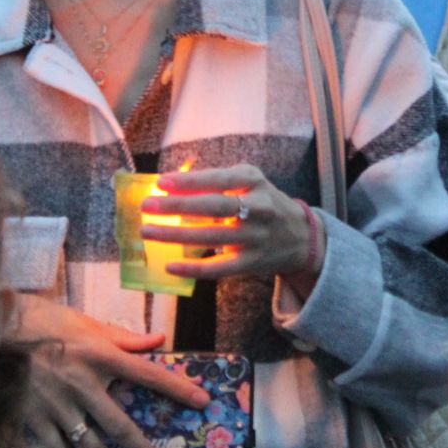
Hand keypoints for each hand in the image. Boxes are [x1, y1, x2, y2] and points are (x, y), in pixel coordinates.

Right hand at [13, 294, 210, 447]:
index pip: (146, 374)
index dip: (176, 389)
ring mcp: (55, 405)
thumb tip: (159, 340)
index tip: (201, 402)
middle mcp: (80, 383)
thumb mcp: (85, 323)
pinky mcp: (32, 420)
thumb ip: (123, 336)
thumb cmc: (43, 323)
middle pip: (121, 429)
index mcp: (98, 355)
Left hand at [142, 165, 316, 283]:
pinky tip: (170, 266)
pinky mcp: (251, 262)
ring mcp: (256, 238)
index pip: (219, 179)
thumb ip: (216, 181)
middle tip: (147, 206)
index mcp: (255, 182)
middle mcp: (259, 208)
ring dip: (176, 235)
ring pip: (211, 238)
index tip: (161, 182)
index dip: (190, 181)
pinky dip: (193, 268)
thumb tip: (170, 185)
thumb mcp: (248, 182)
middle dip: (177, 206)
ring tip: (148, 231)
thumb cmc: (262, 203)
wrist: (299, 237)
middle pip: (213, 207)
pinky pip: (218, 268)